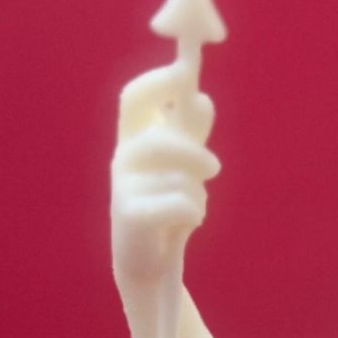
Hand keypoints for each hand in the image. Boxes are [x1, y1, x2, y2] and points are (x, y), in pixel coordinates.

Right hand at [111, 65, 219, 298]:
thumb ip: (191, 134)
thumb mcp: (183, 167)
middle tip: (214, 168)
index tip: (186, 72)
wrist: (150, 265)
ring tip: (195, 205)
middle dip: (194, 152)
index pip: (135, 97)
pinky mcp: (130, 215)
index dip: (158, 81)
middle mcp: (122, 157)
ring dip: (198, 192)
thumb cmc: (167, 210)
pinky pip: (179, 203)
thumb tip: (202, 99)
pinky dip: (195, 212)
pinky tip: (189, 222)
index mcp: (132, 138)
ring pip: (178, 177)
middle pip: (161, 138)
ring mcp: (122, 186)